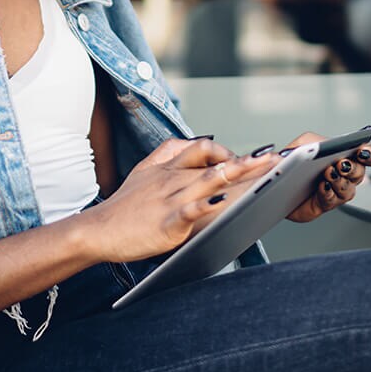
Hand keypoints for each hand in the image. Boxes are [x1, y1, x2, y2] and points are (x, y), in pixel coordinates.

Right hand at [79, 138, 273, 262]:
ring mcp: (170, 199)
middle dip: (246, 160)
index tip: (250, 155)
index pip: (201, 148)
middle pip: (214, 163)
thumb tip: (200, 141)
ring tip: (261, 169)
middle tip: (273, 157)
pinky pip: (191, 209)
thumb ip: (168, 154)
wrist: (96, 230)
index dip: (227, 149)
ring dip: (237, 173)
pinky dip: (210, 203)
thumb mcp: (143, 171)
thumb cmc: (123, 206)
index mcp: (167, 168)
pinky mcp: (167, 222)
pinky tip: (228, 200)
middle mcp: (172, 179)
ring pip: (208, 181)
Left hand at [285, 132, 370, 222]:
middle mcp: (342, 172)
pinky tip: (322, 186)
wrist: (278, 183)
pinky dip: (328, 193)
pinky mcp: (325, 203)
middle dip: (353, 167)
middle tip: (342, 163)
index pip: (366, 154)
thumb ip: (308, 143)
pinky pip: (332, 200)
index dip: (370, 153)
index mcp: (341, 153)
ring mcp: (336, 189)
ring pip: (348, 189)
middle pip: (359, 172)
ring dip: (340, 181)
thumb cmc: (291, 162)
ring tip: (329, 174)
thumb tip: (306, 150)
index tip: (364, 151)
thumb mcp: (297, 145)